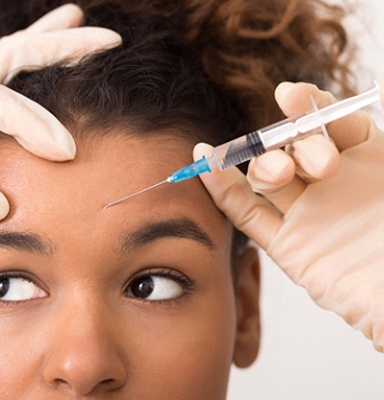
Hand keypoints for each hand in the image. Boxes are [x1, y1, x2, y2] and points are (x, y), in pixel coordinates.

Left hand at [0, 4, 121, 321]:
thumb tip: (1, 206)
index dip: (32, 121)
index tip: (64, 152)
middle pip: (10, 57)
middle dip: (59, 48)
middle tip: (105, 39)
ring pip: (7, 66)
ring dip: (43, 46)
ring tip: (75, 24)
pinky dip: (19, 75)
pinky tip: (29, 59)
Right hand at [193, 81, 383, 350]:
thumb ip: (365, 139)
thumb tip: (357, 100)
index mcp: (372, 163)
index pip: (333, 124)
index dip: (310, 106)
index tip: (292, 96)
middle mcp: (335, 186)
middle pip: (296, 148)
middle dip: (296, 143)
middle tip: (321, 163)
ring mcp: (308, 215)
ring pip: (268, 177)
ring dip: (263, 164)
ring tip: (280, 172)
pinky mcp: (288, 246)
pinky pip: (247, 214)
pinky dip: (223, 191)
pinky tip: (206, 164)